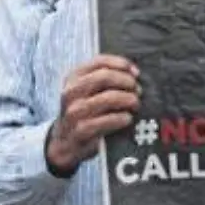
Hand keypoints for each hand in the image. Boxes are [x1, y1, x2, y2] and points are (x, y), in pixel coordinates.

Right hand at [47, 55, 140, 173]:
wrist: (66, 142)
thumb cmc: (85, 113)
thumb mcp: (87, 92)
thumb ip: (106, 80)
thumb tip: (134, 73)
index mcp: (73, 78)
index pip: (99, 62)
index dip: (121, 64)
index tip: (136, 73)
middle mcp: (71, 92)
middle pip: (104, 77)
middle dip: (126, 82)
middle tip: (138, 90)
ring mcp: (74, 111)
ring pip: (107, 98)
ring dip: (127, 99)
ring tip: (136, 104)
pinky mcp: (80, 130)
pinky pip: (106, 120)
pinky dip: (121, 118)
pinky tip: (127, 119)